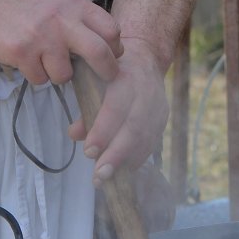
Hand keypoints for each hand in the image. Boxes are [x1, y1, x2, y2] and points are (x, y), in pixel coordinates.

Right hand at [0, 0, 123, 87]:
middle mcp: (62, 20)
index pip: (110, 28)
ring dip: (58, 74)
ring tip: (46, 62)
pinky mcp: (22, 52)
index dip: (115, 47)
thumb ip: (79, 17)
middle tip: (104, 77)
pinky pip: (39, 78)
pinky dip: (35, 75)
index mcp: (74, 4)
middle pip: (98, 53)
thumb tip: (103, 45)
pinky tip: (26, 60)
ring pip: (65, 74)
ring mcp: (42, 37)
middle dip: (106, 70)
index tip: (113, 56)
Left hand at [69, 43, 170, 182]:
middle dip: (116, 154)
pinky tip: (123, 171)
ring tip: (107, 180)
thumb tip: (75, 134)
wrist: (146, 59)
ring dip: (125, 162)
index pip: (116, 107)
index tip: (89, 152)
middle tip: (99, 176)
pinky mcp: (163, 118)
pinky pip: (152, 142)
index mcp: (126, 78)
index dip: (103, 131)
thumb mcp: (94, 78)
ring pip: (145, 138)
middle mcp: (146, 92)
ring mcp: (158, 106)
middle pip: (134, 127)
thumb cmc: (112, 71)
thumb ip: (85, 105)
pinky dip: (137, 159)